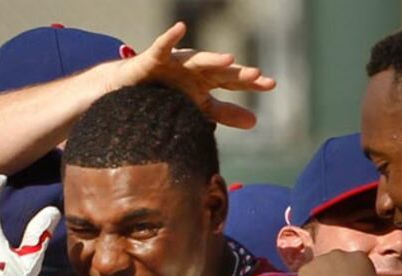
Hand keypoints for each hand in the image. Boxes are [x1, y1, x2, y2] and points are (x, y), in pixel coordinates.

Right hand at [109, 22, 275, 128]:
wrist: (131, 91)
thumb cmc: (167, 96)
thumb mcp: (198, 107)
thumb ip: (225, 113)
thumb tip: (255, 122)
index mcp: (206, 80)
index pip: (233, 81)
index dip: (251, 82)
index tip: (271, 84)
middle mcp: (195, 68)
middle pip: (220, 70)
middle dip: (237, 72)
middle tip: (256, 75)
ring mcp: (175, 62)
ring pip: (196, 59)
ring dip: (212, 58)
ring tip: (229, 59)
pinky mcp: (153, 59)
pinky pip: (162, 46)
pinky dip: (170, 37)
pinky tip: (180, 27)